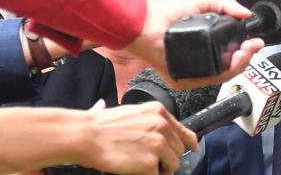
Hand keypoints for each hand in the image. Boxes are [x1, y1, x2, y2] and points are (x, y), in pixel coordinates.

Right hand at [77, 100, 197, 173]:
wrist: (87, 135)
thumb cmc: (103, 125)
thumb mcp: (134, 113)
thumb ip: (152, 121)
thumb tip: (164, 132)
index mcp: (159, 112)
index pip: (184, 130)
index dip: (189, 142)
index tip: (194, 148)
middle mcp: (162, 126)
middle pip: (179, 150)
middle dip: (168, 158)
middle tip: (153, 161)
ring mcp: (158, 145)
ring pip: (172, 165)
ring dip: (160, 169)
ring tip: (143, 166)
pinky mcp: (150, 163)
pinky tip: (135, 169)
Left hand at [124, 0, 263, 89]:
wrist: (144, 22)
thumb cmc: (166, 11)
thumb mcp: (202, 2)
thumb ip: (225, 3)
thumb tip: (246, 13)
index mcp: (204, 43)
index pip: (230, 51)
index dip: (246, 47)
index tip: (255, 40)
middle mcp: (199, 58)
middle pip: (231, 64)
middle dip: (247, 55)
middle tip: (253, 45)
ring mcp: (192, 71)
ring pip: (224, 74)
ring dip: (240, 63)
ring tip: (246, 51)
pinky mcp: (184, 80)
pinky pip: (210, 80)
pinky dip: (225, 72)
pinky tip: (233, 60)